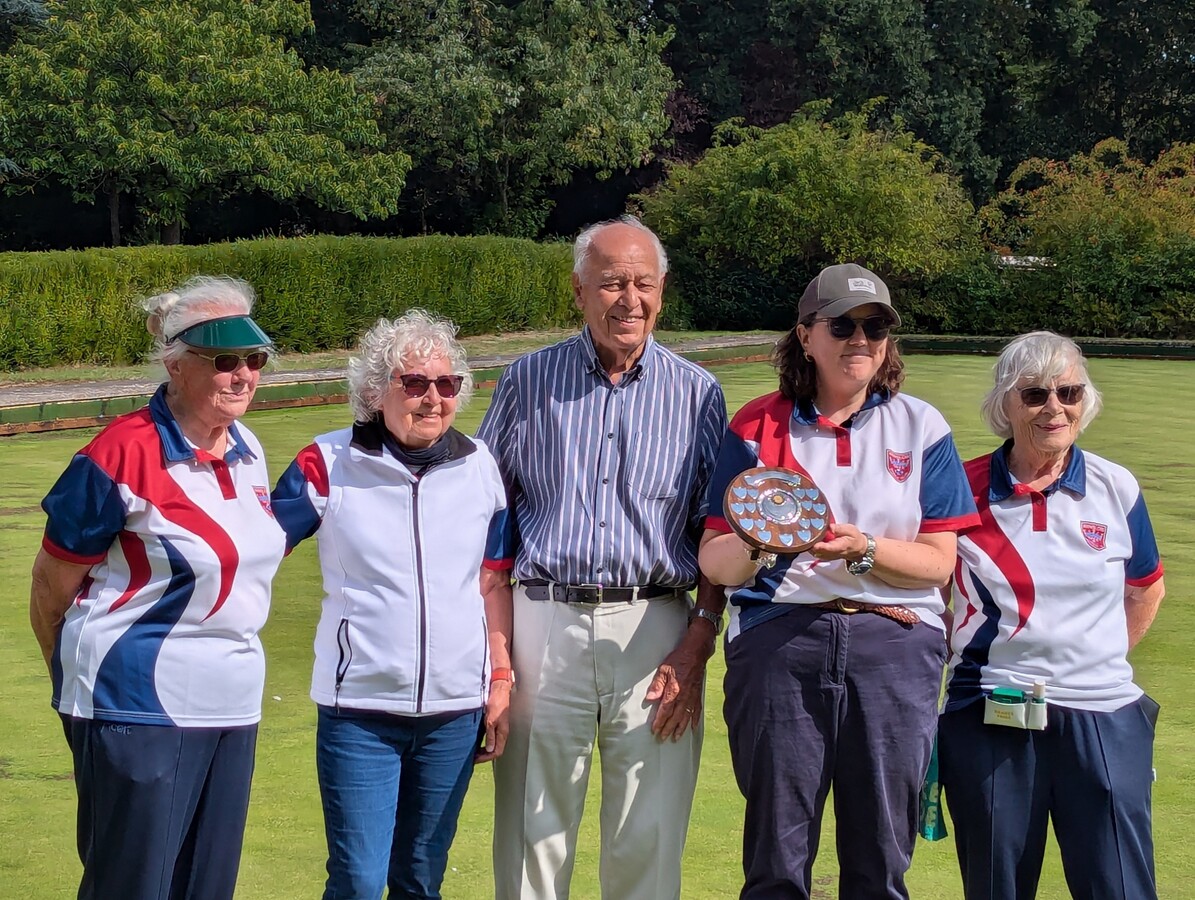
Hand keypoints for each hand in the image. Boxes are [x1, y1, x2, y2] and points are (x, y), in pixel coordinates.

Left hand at [474, 680, 511, 763]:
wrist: (500, 693)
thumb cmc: (496, 705)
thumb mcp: (491, 721)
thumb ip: (491, 735)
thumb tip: (490, 750)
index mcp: (502, 734)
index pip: (497, 752)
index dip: (486, 758)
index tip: (476, 759)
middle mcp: (502, 734)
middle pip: (495, 751)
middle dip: (485, 756)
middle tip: (473, 758)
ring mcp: (500, 730)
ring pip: (494, 745)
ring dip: (485, 750)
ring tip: (475, 752)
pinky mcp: (497, 725)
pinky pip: (492, 739)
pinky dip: (486, 743)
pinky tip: (478, 743)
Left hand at [644, 626, 713, 741]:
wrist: (696, 653)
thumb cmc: (678, 659)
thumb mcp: (663, 669)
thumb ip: (657, 685)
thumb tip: (650, 699)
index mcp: (674, 691)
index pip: (665, 710)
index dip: (660, 722)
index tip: (655, 730)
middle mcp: (684, 697)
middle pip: (675, 717)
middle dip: (668, 729)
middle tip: (662, 739)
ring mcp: (692, 697)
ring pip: (686, 717)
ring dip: (680, 728)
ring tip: (675, 738)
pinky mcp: (698, 695)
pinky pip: (697, 711)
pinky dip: (695, 720)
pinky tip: (693, 728)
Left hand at [810, 522, 867, 562]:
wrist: (857, 548)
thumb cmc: (854, 538)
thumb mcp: (850, 530)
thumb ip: (840, 528)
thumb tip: (830, 527)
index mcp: (839, 547)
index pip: (827, 548)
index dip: (818, 545)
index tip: (812, 540)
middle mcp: (831, 554)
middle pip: (816, 550)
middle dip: (810, 541)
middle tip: (807, 531)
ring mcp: (826, 556)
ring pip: (812, 551)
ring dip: (810, 542)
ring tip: (809, 532)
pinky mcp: (822, 555)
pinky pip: (813, 551)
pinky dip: (811, 544)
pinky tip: (812, 536)